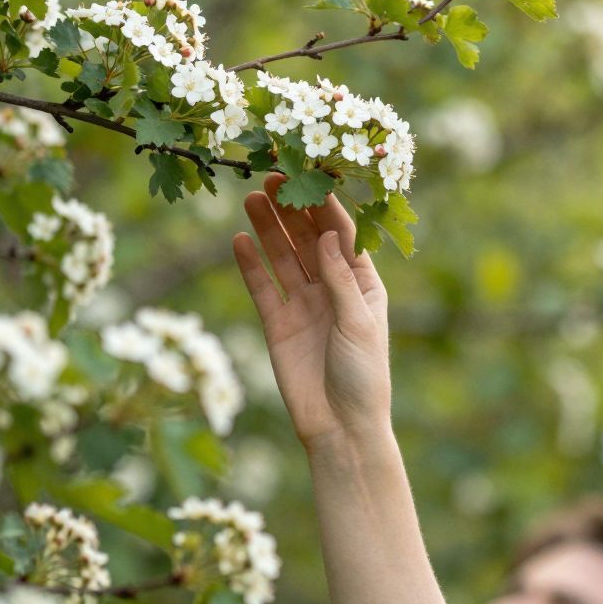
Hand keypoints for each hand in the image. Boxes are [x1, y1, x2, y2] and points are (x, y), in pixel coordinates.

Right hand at [232, 172, 390, 457]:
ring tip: (251, 197)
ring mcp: (304, 306)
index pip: (343, 237)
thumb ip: (340, 281)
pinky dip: (251, 264)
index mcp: (363, 286)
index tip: (309, 174)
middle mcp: (333, 290)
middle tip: (272, 176)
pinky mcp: (278, 325)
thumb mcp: (359, 325)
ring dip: (269, 228)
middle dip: (292, 209)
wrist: (340, 428)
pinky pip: (262, 288)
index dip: (326, 206)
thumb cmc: (363, 378)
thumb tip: (326, 235)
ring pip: (283, 258)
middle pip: (308, 240)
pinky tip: (239, 239)